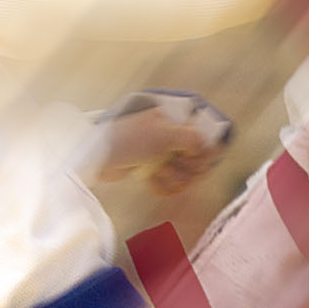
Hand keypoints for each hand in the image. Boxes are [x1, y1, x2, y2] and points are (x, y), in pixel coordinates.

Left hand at [92, 91, 230, 195]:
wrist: (97, 157)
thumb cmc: (130, 139)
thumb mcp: (164, 135)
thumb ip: (192, 139)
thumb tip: (211, 146)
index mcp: (177, 121)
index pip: (207, 138)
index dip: (206, 152)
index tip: (197, 158)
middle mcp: (173, 137)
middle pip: (199, 162)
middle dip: (188, 169)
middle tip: (173, 164)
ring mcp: (163, 155)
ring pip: (185, 176)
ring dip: (173, 178)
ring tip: (157, 172)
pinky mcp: (152, 171)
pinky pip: (170, 185)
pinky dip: (162, 186)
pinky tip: (150, 181)